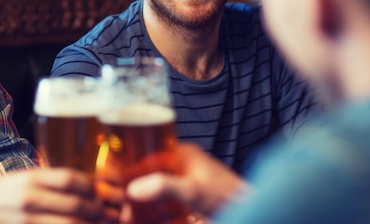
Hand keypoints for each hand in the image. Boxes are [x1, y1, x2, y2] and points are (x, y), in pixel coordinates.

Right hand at [0, 168, 115, 223]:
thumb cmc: (7, 191)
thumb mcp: (28, 176)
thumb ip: (55, 181)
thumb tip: (90, 186)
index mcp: (32, 178)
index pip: (69, 179)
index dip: (91, 186)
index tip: (100, 192)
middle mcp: (30, 198)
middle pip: (74, 205)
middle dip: (96, 211)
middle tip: (110, 214)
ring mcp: (27, 221)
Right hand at [125, 143, 248, 220]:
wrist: (254, 212)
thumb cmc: (228, 198)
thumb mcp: (192, 191)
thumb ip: (164, 187)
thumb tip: (132, 189)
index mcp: (183, 153)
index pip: (147, 153)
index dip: (130, 168)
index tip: (115, 183)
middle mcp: (184, 164)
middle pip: (150, 174)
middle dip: (135, 191)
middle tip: (123, 208)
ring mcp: (188, 182)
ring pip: (157, 189)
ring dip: (143, 203)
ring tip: (129, 218)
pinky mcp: (192, 199)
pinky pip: (167, 202)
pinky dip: (156, 211)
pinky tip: (145, 221)